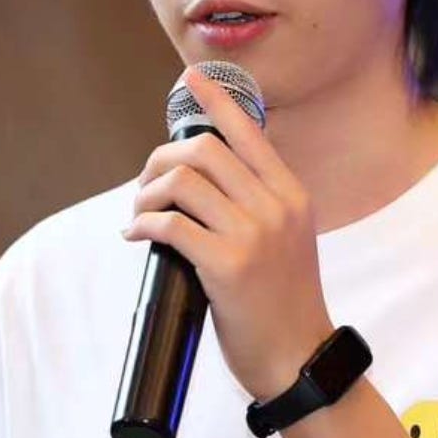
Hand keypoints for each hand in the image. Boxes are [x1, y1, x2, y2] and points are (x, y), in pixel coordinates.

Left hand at [121, 65, 335, 401]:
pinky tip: (138, 237)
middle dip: (161, 159)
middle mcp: (276, 207)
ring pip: (182, 183)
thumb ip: (259, 205)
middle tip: (146, 185)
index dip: (215, 100)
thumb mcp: (288, 239)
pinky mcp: (228, 265)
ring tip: (140, 215)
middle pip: (204, 150)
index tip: (190, 79)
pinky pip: (170, 225)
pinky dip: (144, 225)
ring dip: (146, 194)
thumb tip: (207, 176)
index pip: (249, 132)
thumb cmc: (284, 303)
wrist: (299, 357)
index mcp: (292, 195)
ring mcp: (254, 235)